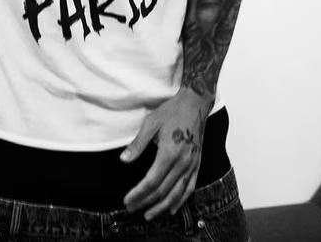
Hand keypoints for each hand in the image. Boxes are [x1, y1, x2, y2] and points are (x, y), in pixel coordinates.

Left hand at [121, 88, 211, 220]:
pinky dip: (181, 200)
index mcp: (169, 153)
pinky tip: (172, 208)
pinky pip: (190, 187)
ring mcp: (191, 165)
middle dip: (145, 202)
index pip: (151, 181)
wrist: (194, 104)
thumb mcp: (151, 123)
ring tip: (149, 214)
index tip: (127, 200)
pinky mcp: (197, 164)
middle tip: (132, 208)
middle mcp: (182, 162)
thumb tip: (124, 160)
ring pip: (176, 194)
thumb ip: (138, 144)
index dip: (138, 194)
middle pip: (162, 191)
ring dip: (162, 206)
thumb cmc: (171, 111)